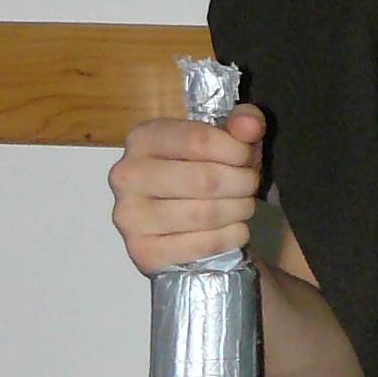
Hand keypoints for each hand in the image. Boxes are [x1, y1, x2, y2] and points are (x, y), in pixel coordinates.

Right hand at [109, 104, 264, 272]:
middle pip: (204, 179)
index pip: (198, 139)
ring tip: (243, 206)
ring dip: (238, 210)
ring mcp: (130, 216)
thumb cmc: (207, 177)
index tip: (249, 158)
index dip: (237, 150)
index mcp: (142, 139)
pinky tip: (234, 230)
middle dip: (241, 183)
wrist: (187, 229)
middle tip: (250, 186)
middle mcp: (126, 175)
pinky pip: (203, 244)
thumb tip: (250, 124)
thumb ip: (242, 124)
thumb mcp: (226, 144)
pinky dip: (231, 237)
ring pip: (205, 214)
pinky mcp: (144, 252)